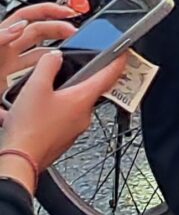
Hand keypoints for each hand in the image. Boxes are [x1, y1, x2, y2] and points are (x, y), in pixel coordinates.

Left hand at [0, 6, 74, 82]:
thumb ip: (0, 36)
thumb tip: (20, 27)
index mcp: (3, 36)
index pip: (29, 15)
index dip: (49, 10)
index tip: (68, 12)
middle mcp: (8, 50)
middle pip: (41, 32)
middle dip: (60, 29)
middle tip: (76, 34)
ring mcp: (11, 68)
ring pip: (41, 55)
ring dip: (57, 53)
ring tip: (71, 53)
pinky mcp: (11, 87)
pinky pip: (34, 77)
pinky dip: (46, 76)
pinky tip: (54, 78)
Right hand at [0, 51, 127, 176]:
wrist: (18, 162)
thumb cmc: (29, 129)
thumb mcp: (35, 87)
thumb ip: (48, 65)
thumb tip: (55, 56)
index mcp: (83, 99)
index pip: (110, 74)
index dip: (118, 60)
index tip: (124, 51)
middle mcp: (84, 115)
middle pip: (91, 89)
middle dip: (83, 79)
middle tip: (78, 68)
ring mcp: (73, 130)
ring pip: (74, 106)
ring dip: (63, 97)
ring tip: (45, 93)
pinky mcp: (61, 141)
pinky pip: (62, 120)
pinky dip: (53, 113)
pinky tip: (37, 113)